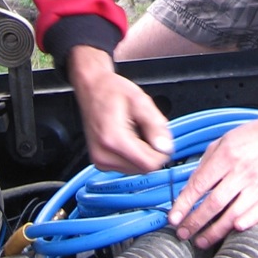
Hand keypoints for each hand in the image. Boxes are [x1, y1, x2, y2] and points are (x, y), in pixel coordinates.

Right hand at [69, 46, 172, 172]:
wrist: (91, 88)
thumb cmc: (111, 91)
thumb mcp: (140, 101)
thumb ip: (156, 125)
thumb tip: (165, 147)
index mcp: (113, 140)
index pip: (149, 164)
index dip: (161, 152)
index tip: (161, 138)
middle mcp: (104, 156)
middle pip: (143, 168)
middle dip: (151, 150)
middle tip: (145, 128)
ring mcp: (101, 161)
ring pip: (137, 169)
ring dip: (143, 153)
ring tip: (135, 131)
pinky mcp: (101, 162)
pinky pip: (128, 166)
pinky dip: (133, 154)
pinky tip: (129, 137)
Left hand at [168, 113, 257, 248]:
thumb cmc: (253, 137)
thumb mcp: (223, 140)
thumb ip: (206, 163)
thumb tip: (190, 186)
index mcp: (227, 156)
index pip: (200, 185)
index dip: (184, 204)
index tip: (174, 218)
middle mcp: (242, 172)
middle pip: (214, 203)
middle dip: (195, 222)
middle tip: (183, 233)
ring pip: (233, 214)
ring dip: (215, 231)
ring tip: (201, 240)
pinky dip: (246, 223)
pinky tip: (233, 231)